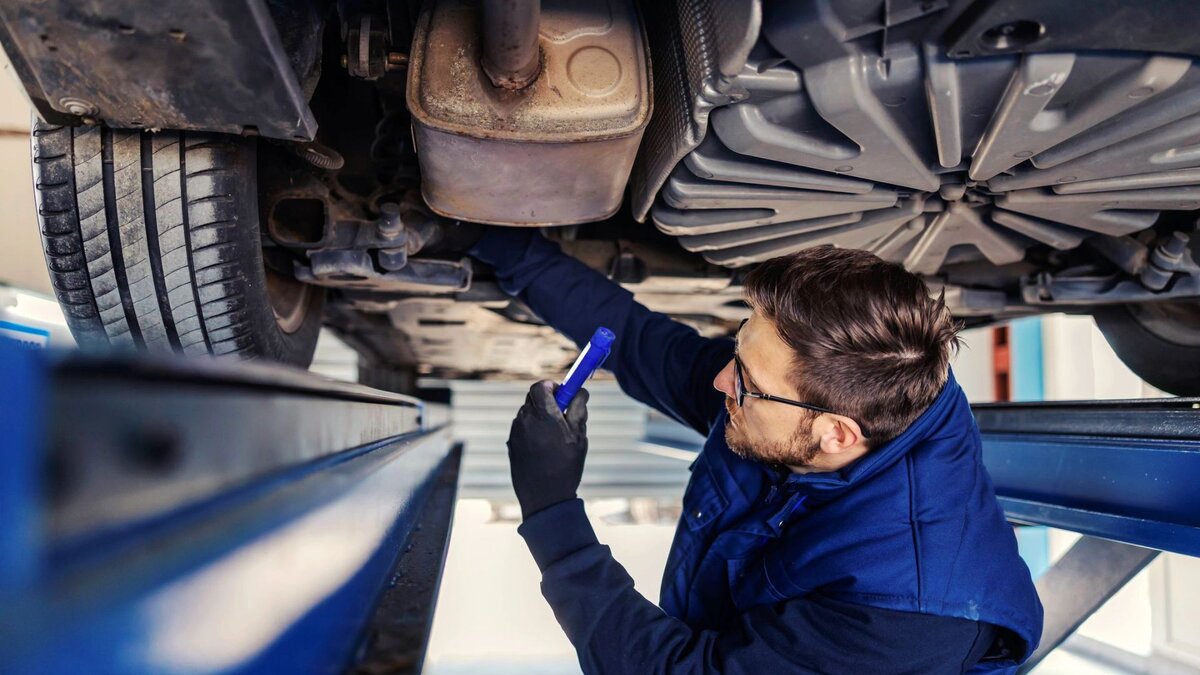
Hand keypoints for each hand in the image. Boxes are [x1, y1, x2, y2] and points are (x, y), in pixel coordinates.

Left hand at [507, 381, 588, 518]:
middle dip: (547, 401)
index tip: (562, 393)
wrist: (545, 498)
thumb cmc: (565, 466)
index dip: (552, 386)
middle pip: (532, 398)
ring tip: (555, 437)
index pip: (540, 386)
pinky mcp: (511, 445)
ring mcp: (515, 433)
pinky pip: (522, 429)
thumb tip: (580, 391)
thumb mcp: (579, 437)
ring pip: (527, 414)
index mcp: (543, 414)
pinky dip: (532, 431)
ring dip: (540, 417)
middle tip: (562, 413)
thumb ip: (579, 409)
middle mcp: (524, 420)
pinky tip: (544, 449)